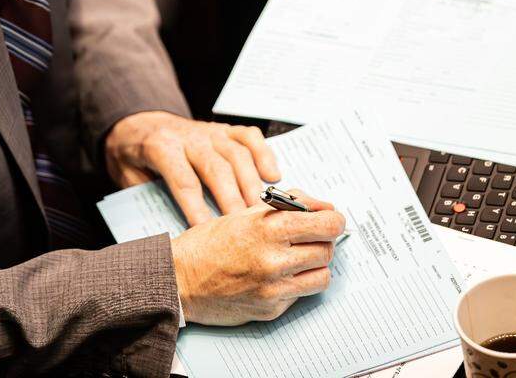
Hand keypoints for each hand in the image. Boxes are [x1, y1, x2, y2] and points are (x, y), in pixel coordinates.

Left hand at [104, 111, 280, 225]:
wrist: (136, 122)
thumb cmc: (134, 156)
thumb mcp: (126, 176)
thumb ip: (145, 196)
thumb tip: (166, 228)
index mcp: (162, 147)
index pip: (184, 180)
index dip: (197, 208)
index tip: (208, 233)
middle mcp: (190, 136)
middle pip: (216, 169)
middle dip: (233, 201)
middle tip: (246, 229)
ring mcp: (209, 131)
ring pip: (237, 154)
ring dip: (252, 184)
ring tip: (263, 212)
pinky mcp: (224, 129)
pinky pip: (249, 137)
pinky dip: (264, 154)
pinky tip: (273, 175)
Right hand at [171, 189, 344, 324]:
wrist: (181, 279)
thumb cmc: (209, 243)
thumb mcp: (245, 213)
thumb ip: (286, 207)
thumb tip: (322, 207)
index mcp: (268, 228)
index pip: (326, 223)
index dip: (334, 219)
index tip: (331, 218)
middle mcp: (274, 259)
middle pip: (327, 249)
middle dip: (324, 241)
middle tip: (312, 237)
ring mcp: (274, 288)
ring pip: (323, 275)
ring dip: (316, 264)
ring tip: (299, 257)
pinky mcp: (272, 308)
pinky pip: (302, 294)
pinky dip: (299, 283)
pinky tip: (281, 275)